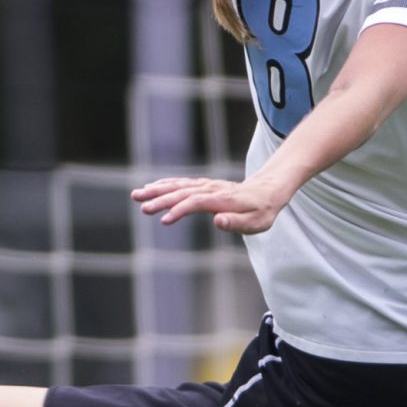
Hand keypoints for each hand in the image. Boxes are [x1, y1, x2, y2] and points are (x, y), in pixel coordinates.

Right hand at [134, 175, 286, 233]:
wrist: (268, 190)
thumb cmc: (262, 211)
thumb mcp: (256, 222)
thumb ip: (237, 222)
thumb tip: (218, 222)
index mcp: (222, 199)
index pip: (196, 202)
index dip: (180, 210)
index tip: (164, 220)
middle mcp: (211, 189)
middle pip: (182, 192)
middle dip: (161, 199)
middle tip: (142, 206)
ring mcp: (207, 185)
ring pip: (179, 186)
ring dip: (158, 190)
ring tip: (137, 195)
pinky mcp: (204, 185)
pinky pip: (182, 183)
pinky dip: (166, 184)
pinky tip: (152, 188)